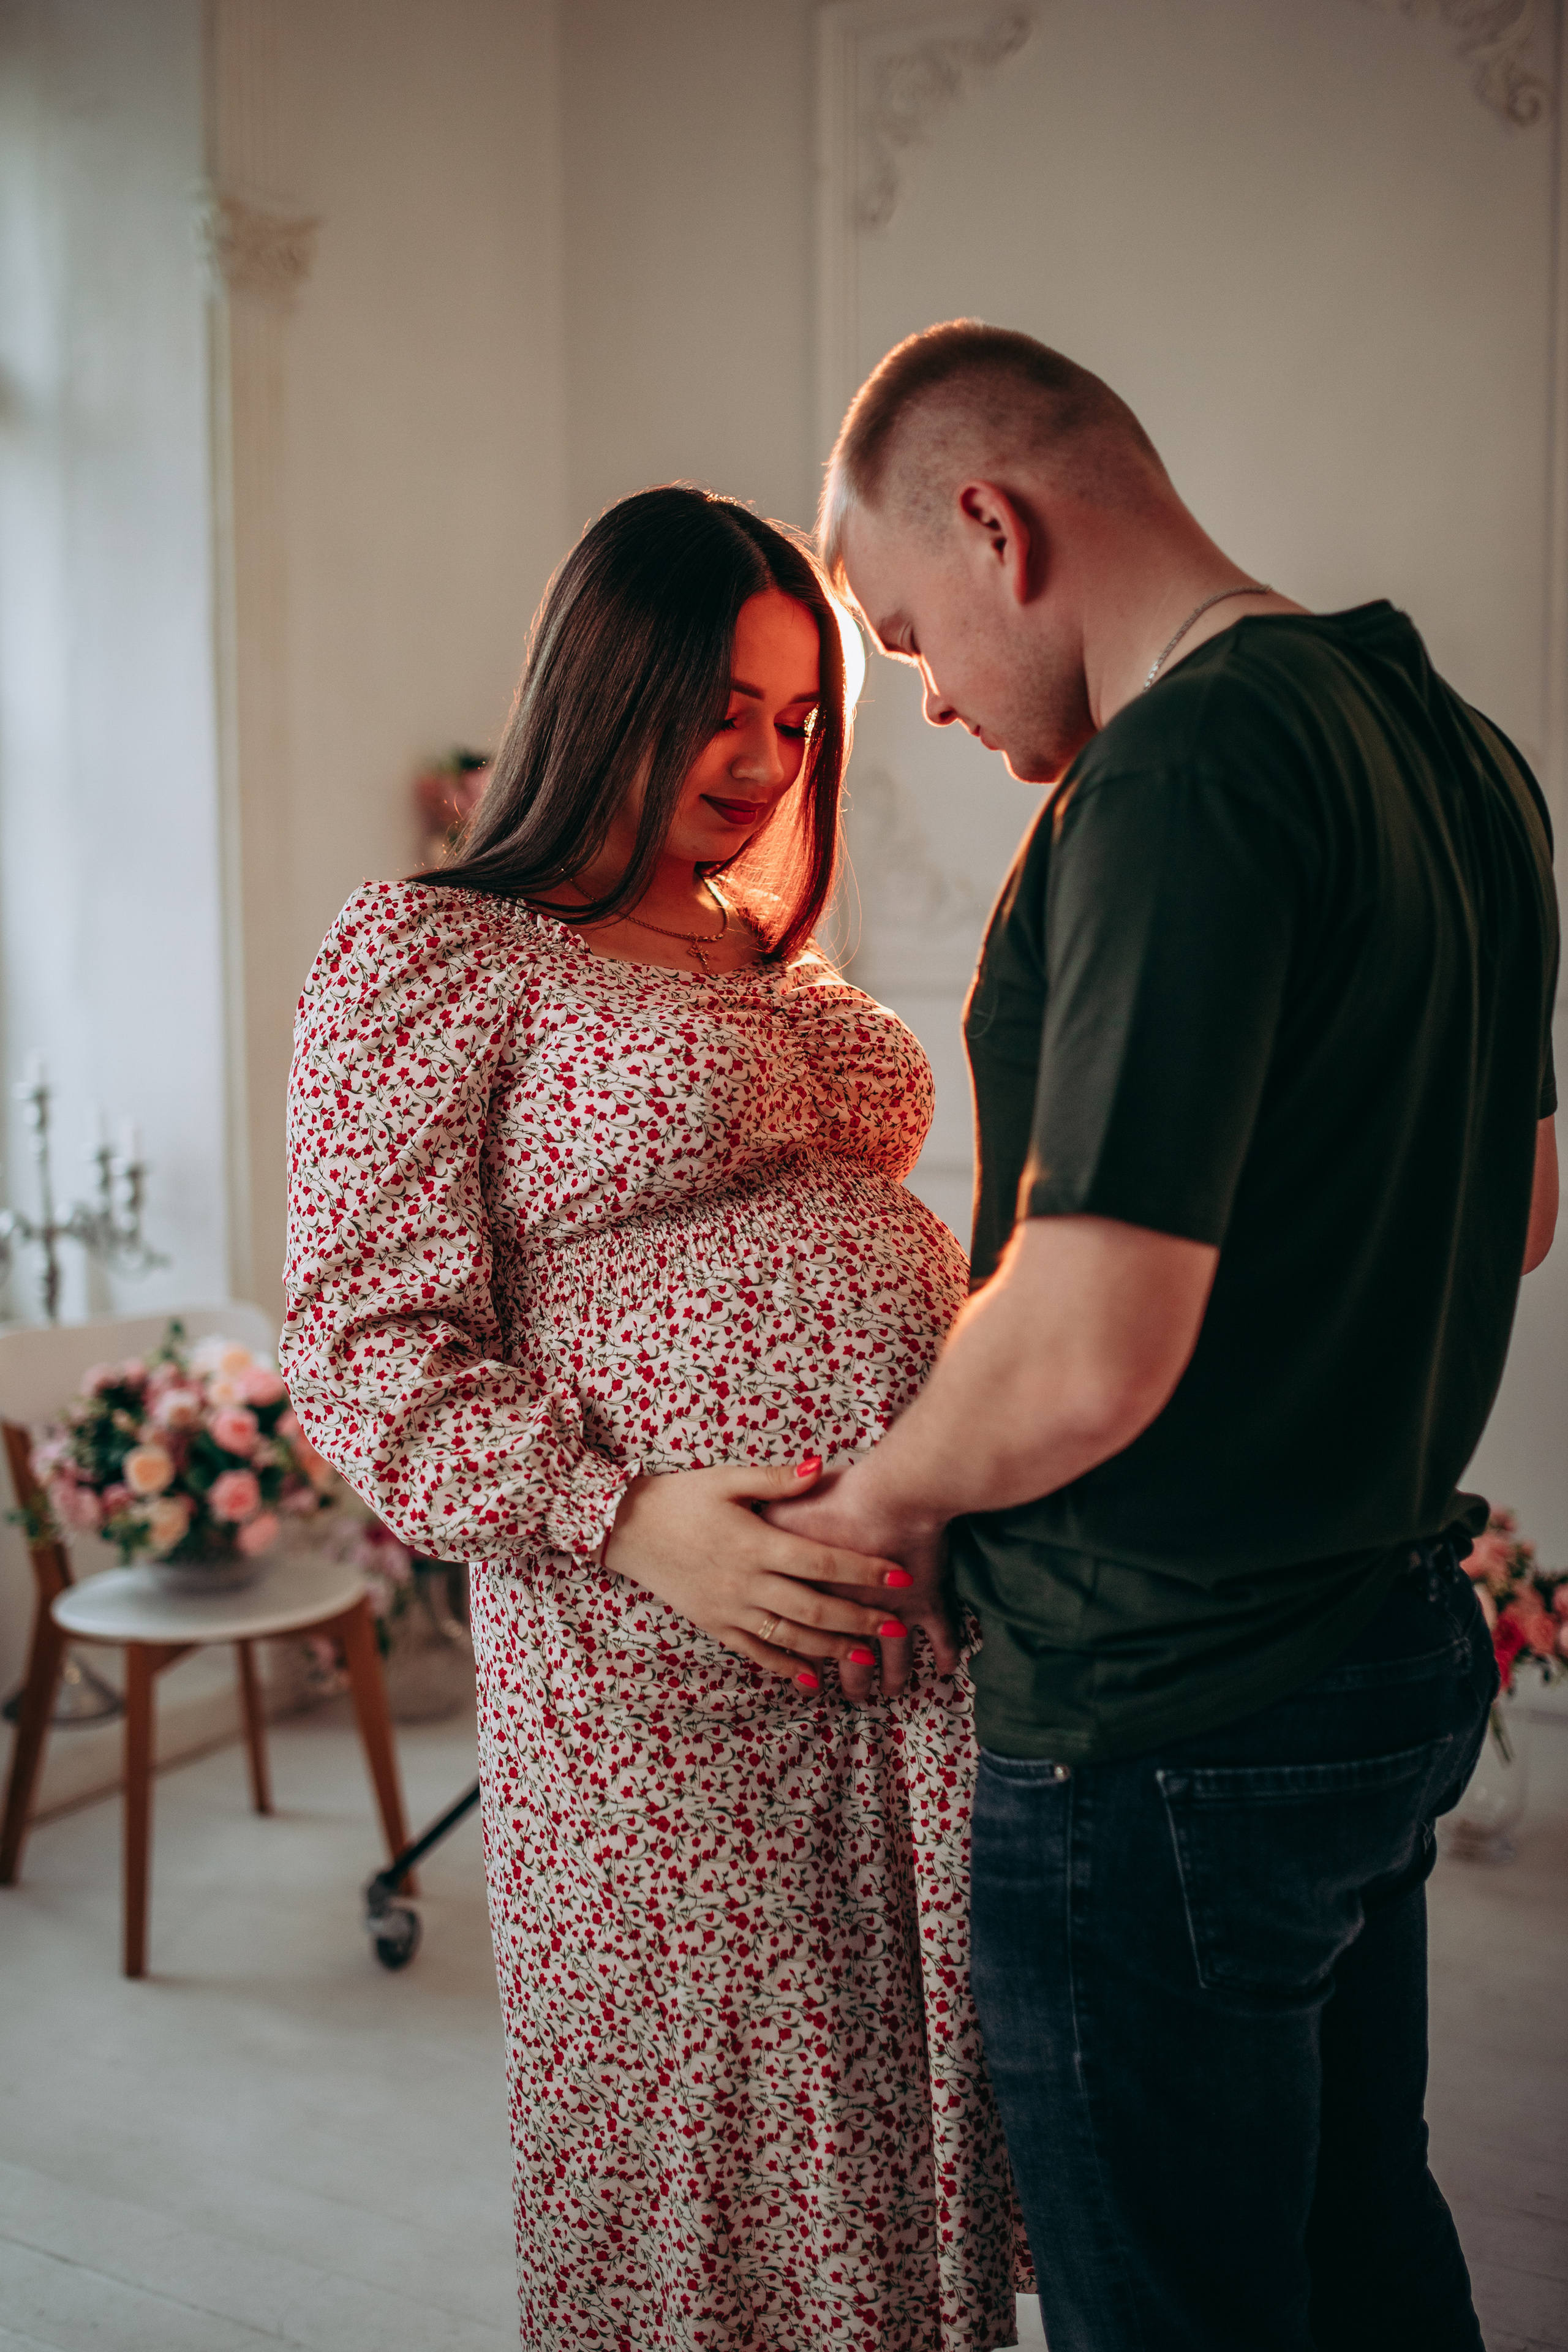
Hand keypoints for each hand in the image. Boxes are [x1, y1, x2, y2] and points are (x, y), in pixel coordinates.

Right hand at [602, 1457, 907, 1690]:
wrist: (625, 1528)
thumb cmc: (680, 1497)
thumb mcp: (727, 1480)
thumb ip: (777, 1480)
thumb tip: (823, 1467)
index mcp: (755, 1543)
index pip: (821, 1560)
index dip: (864, 1570)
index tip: (901, 1575)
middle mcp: (746, 1583)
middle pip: (814, 1607)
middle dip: (860, 1619)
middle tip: (898, 1626)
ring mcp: (729, 1609)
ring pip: (790, 1637)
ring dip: (831, 1649)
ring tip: (868, 1657)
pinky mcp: (714, 1624)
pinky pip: (756, 1652)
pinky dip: (786, 1667)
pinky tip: (814, 1679)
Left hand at [763, 1462, 956, 1703]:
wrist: (891, 1495)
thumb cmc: (835, 1499)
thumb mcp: (785, 1510)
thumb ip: (769, 1528)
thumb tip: (755, 1533)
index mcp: (815, 1597)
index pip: (807, 1643)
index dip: (805, 1665)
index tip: (808, 1682)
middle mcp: (853, 1614)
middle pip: (850, 1658)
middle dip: (852, 1682)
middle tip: (853, 1695)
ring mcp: (894, 1611)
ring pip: (895, 1658)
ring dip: (894, 1678)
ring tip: (892, 1691)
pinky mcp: (928, 1601)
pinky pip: (941, 1637)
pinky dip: (946, 1655)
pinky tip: (946, 1670)